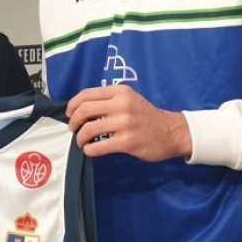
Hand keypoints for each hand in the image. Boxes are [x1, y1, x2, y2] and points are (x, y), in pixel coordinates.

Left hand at [66, 84, 191, 160]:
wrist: (171, 132)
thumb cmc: (146, 116)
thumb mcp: (129, 99)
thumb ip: (109, 100)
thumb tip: (81, 108)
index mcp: (120, 92)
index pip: (87, 94)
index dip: (73, 104)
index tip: (70, 113)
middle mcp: (122, 105)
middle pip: (84, 110)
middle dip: (73, 121)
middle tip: (73, 129)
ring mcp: (124, 124)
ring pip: (88, 129)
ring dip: (80, 138)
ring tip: (82, 142)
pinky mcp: (127, 142)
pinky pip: (98, 147)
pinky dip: (89, 150)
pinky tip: (91, 150)